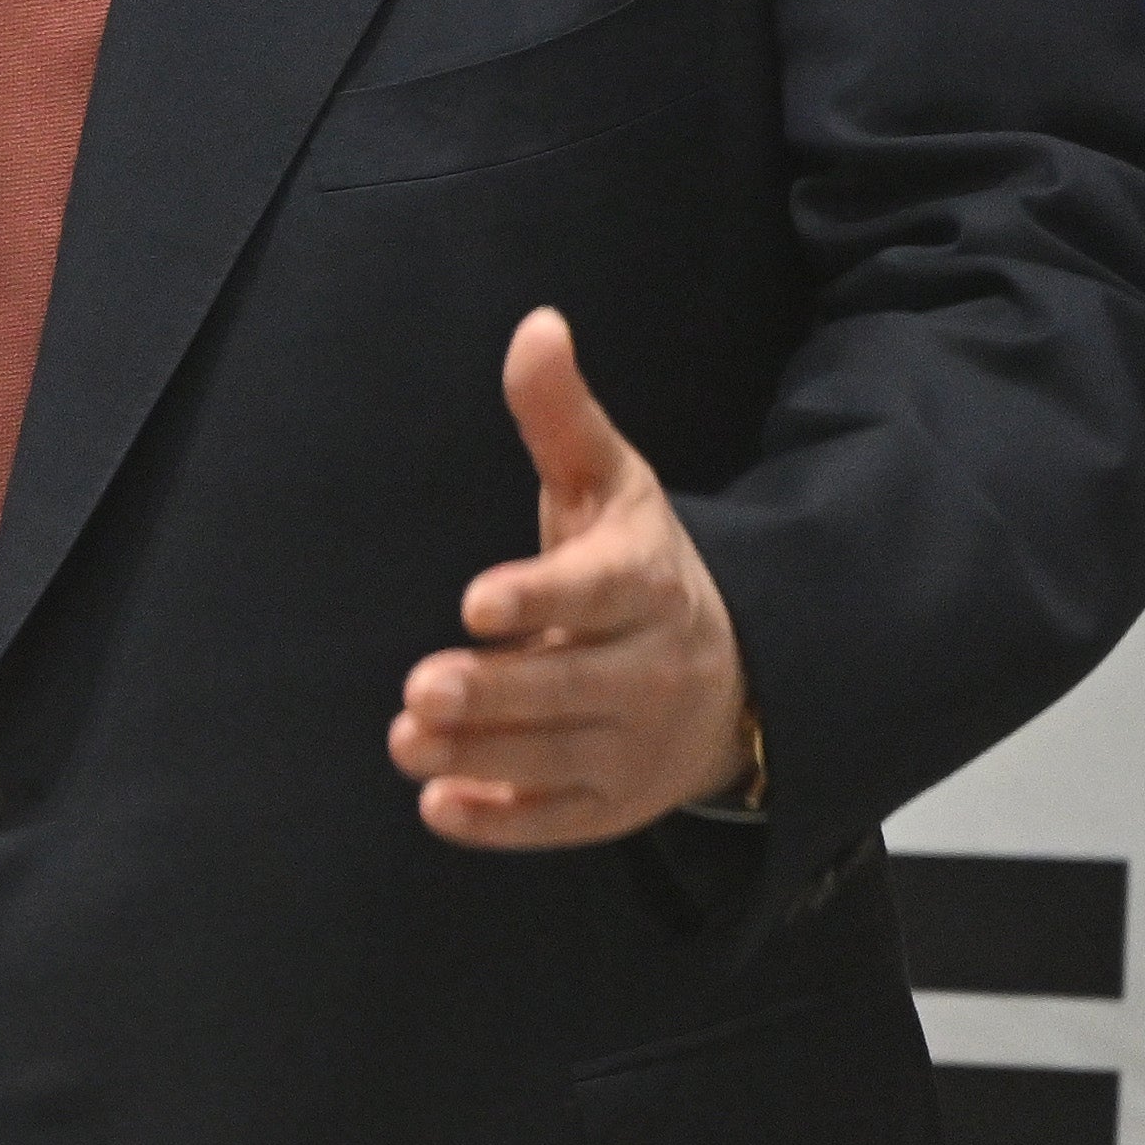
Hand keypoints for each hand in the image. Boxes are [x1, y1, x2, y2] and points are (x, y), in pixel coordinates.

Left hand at [390, 309, 757, 848]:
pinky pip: (561, 819)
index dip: (540, 596)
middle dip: (496, 691)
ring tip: (406, 742)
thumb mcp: (608, 484)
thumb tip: (536, 323)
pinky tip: (441, 808)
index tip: (476, 600)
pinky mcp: (616, 804)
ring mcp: (637, 745)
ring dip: (481, 754)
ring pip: (558, 756)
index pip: (597, 591)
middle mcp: (652, 669)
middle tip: (419, 688)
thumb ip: (561, 415)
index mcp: (647, 583)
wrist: (737, 674)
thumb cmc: (638, 564)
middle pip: (572, 687)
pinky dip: (504, 821)